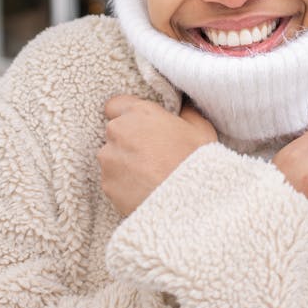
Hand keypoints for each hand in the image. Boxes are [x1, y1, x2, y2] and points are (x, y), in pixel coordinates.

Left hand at [99, 96, 216, 214]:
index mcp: (139, 113)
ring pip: (111, 157)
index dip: (126, 116)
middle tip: (152, 155)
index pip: (115, 105)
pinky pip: (112, 181)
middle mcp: (118, 132)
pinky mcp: (107, 185)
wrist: (191, 202)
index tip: (139, 127)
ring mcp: (109, 159)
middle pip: (115, 133)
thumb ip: (186, 112)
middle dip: (128, 142)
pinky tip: (145, 189)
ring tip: (149, 176)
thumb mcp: (201, 128)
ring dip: (124, 163)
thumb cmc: (197, 162)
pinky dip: (124, 184)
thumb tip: (183, 107)